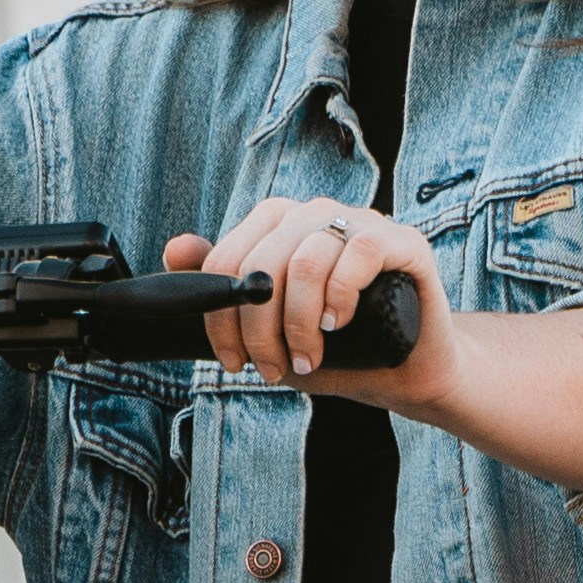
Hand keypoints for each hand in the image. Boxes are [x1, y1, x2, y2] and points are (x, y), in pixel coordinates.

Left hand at [165, 195, 453, 396]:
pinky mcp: (402, 241)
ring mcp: (361, 222)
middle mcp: (317, 213)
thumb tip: (176, 249)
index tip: (236, 362)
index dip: (222, 318)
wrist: (406, 370)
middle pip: (263, 263)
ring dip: (299, 324)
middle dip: (260, 330)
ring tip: (310, 358)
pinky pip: (359, 252)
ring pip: (306, 260)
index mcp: (279, 225)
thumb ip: (223, 291)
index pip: (229, 258)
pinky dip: (340, 298)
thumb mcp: (269, 328)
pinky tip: (338, 324)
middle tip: (276, 369)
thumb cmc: (336, 348)